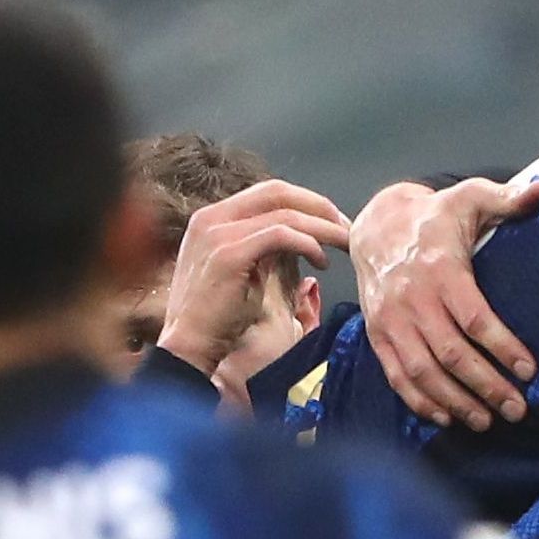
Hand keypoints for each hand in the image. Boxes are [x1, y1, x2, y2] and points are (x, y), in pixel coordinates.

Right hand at [156, 179, 340, 375]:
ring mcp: (217, 232)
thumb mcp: (244, 272)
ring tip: (345, 245)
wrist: (189, 346)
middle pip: (278, 192)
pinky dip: (308, 244)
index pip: (269, 192)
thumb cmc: (219, 318)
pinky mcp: (229, 253)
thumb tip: (304, 240)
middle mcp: (211, 217)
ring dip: (323, 228)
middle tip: (348, 228)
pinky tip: (321, 261)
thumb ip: (265, 249)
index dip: (307, 202)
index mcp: (213, 218)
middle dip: (320, 207)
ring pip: (285, 213)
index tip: (334, 222)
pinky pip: (280, 235)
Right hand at [345, 177, 538, 430]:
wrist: (377, 226)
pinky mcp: (378, 336)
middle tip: (518, 409)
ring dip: (456, 401)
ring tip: (487, 421)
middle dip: (487, 385)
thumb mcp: (469, 198)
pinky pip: (397, 376)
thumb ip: (506, 198)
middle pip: (452, 354)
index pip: (473, 317)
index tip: (529, 370)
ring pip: (424, 372)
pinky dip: (421, 401)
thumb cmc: (434, 217)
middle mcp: (412, 299)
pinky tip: (447, 417)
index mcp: (439, 270)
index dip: (502, 346)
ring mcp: (391, 321)